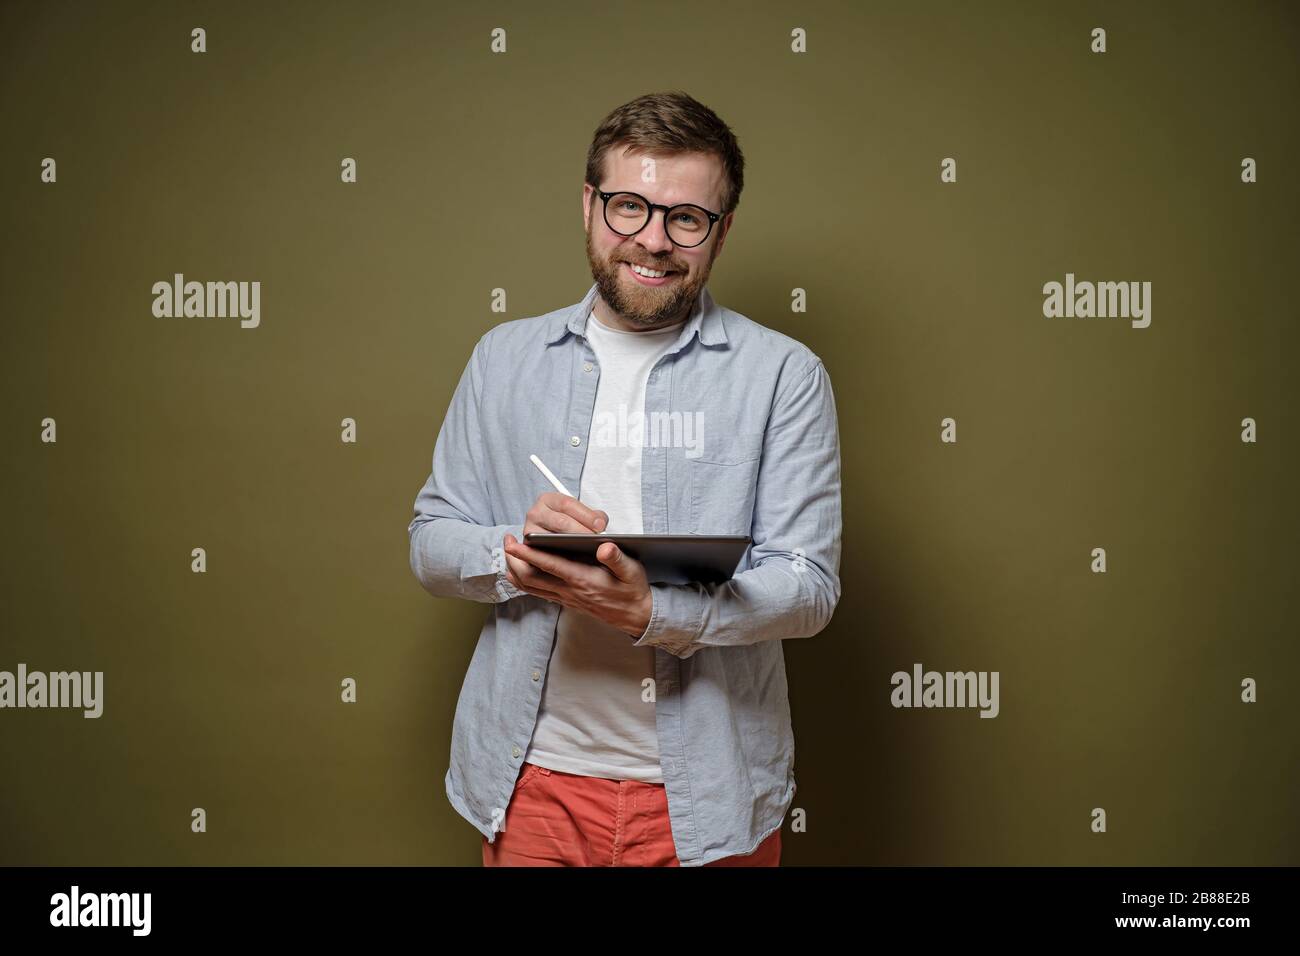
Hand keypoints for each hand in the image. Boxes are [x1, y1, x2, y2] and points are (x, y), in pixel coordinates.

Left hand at [503, 499, 652, 636]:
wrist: (636, 616)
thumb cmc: (633, 590)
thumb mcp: (632, 571)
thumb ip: (617, 558)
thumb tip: (605, 547)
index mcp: (583, 580)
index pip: (549, 565)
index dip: (529, 554)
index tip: (513, 543)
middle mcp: (570, 590)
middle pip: (530, 578)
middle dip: (514, 559)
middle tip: (507, 540)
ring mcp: (566, 597)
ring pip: (530, 587)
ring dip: (516, 570)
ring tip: (510, 552)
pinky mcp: (566, 600)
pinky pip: (538, 592)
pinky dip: (525, 581)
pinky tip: (523, 568)